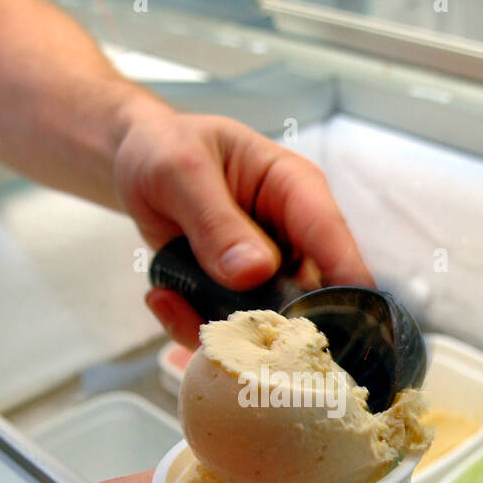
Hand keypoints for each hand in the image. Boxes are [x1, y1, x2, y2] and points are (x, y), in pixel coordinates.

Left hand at [113, 108, 373, 347]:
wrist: (134, 163)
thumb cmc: (166, 149)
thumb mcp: (180, 172)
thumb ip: (214, 219)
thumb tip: (254, 273)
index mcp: (295, 189)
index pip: (331, 237)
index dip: (345, 283)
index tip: (347, 328)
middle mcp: (290, 237)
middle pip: (311, 296)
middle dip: (275, 325)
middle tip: (229, 333)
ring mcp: (266, 273)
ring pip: (267, 324)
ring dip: (222, 328)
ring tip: (168, 299)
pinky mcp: (236, 297)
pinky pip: (227, 330)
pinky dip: (191, 324)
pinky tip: (161, 296)